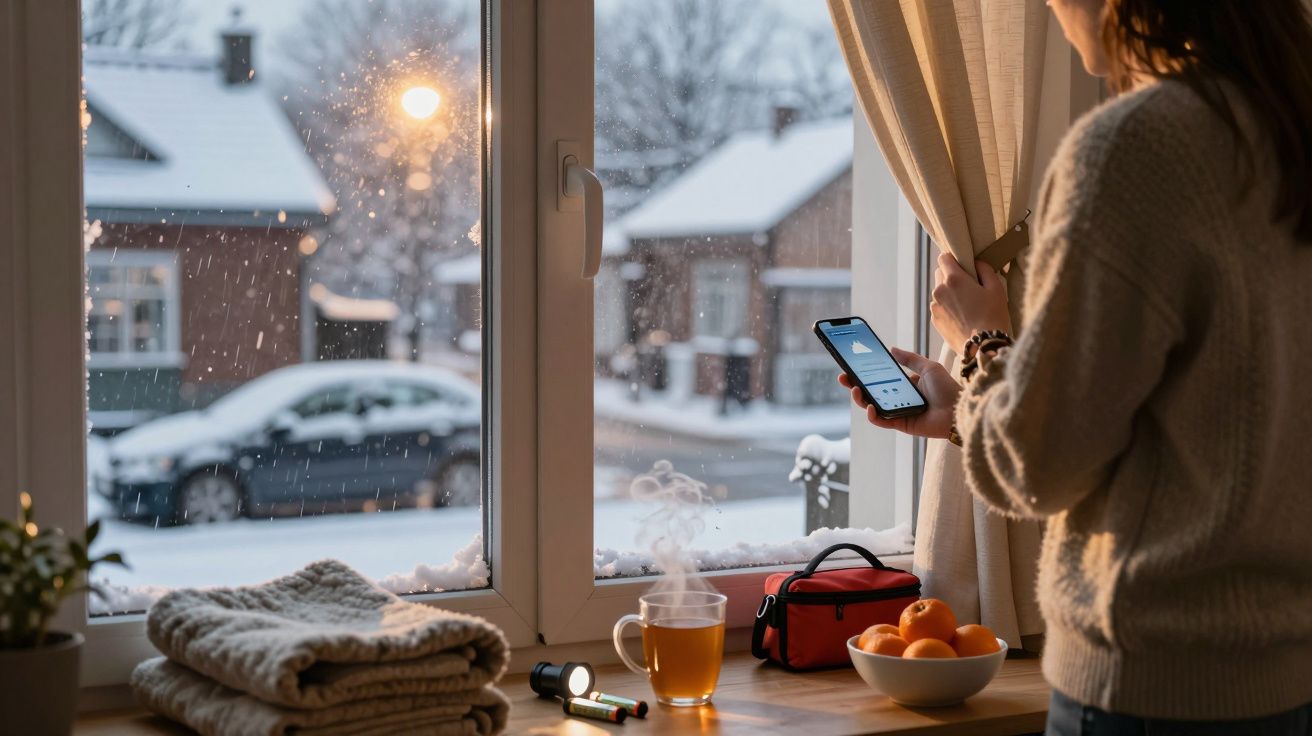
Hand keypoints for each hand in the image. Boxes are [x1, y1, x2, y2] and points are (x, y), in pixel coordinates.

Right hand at [837, 348, 959, 438]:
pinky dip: (873, 415)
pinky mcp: (900, 424)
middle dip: (855, 385)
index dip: (865, 373)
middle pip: (872, 392)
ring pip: (872, 406)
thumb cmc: (947, 388)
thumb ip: (909, 359)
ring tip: (854, 389)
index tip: (852, 366)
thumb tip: (891, 349)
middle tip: (843, 377)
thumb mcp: (928, 367)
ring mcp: (898, 412)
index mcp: (905, 384)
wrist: (958, 409)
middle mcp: (899, 398)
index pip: (880, 378)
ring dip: (860, 398)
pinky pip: (882, 420)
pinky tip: (870, 407)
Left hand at [931, 254, 1011, 353]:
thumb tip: (976, 262)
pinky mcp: (934, 320)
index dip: (953, 259)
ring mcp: (935, 307)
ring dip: (948, 292)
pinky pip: (939, 306)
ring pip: (938, 291)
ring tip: (966, 304)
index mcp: (953, 279)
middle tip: (968, 286)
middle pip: (939, 273)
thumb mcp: (996, 288)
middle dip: (951, 275)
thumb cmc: (993, 316)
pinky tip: (962, 316)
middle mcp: (939, 291)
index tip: (964, 266)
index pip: (943, 258)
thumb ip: (984, 269)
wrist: (983, 347)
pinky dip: (947, 307)